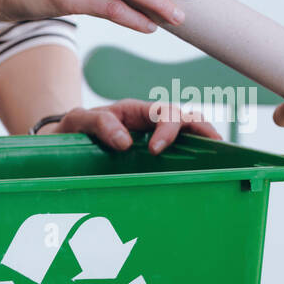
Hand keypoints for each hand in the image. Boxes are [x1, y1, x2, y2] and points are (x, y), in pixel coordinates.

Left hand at [40, 99, 221, 153]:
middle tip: (213, 147)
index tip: (157, 150)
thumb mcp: (78, 120)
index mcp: (136, 111)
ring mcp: (155, 138)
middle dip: (202, 129)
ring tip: (221, 157)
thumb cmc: (72, 129)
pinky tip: (205, 172)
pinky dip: (196, 157)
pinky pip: (181, 151)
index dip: (168, 129)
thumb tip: (125, 142)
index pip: (164, 112)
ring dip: (206, 140)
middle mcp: (150, 123)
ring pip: (189, 133)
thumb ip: (99, 124)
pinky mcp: (155, 155)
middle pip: (186, 118)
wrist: (62, 142)